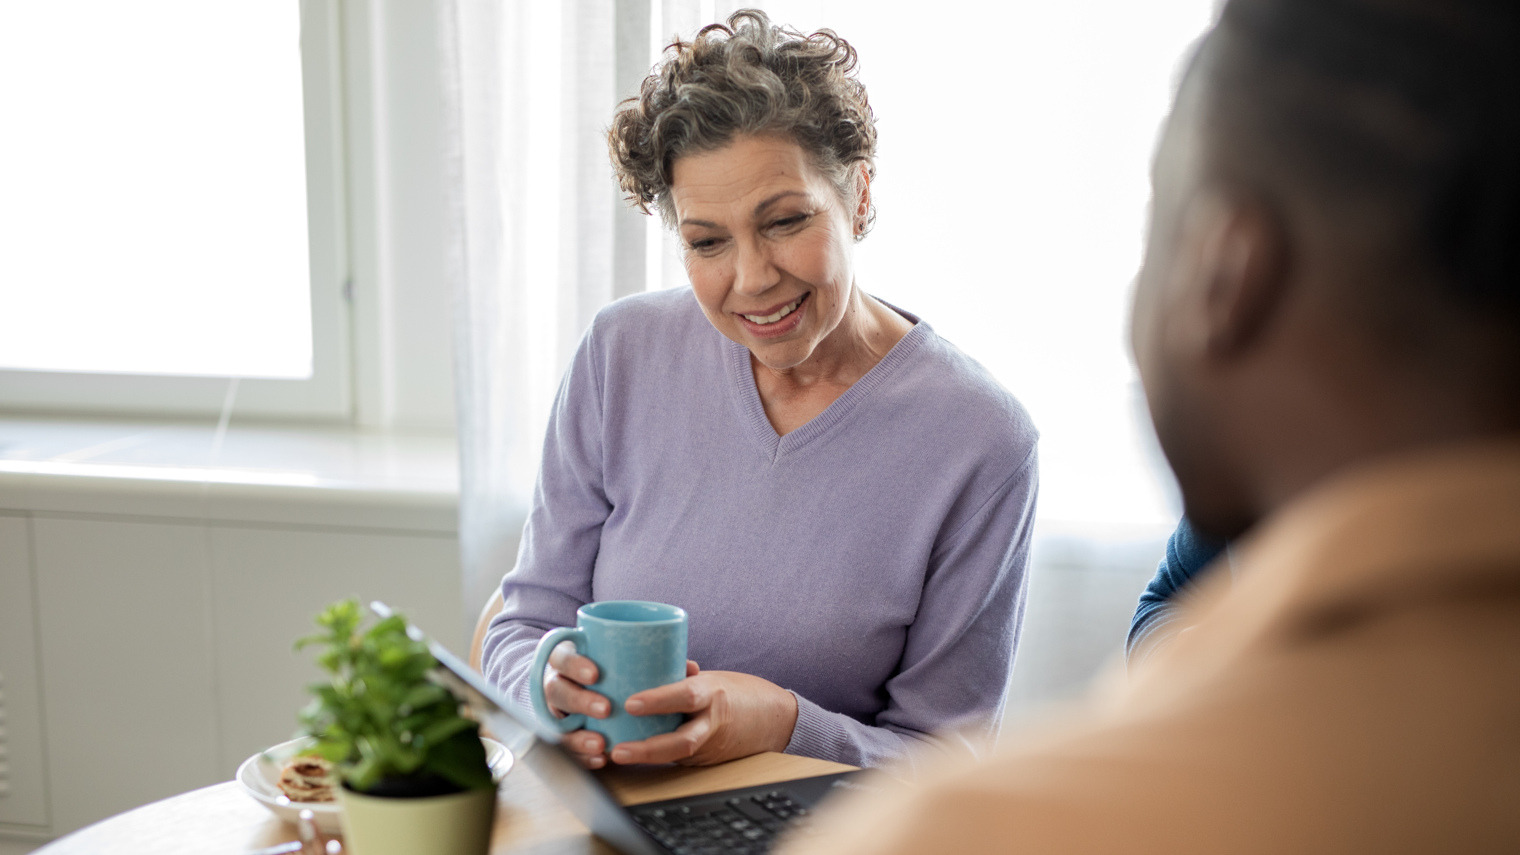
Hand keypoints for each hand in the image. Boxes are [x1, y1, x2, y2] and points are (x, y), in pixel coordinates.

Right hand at [544, 642, 700, 768]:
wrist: (586, 690)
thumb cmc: (614, 672)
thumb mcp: (625, 661)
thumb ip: (652, 663)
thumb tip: (690, 668)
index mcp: (571, 658)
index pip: (563, 656)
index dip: (575, 664)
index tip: (596, 675)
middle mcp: (559, 683)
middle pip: (557, 689)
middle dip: (580, 700)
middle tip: (605, 709)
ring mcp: (557, 711)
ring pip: (557, 723)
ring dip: (578, 736)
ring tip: (601, 744)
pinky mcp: (563, 734)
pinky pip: (567, 748)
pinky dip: (582, 756)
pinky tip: (599, 760)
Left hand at [608, 671, 798, 766]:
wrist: (775, 719)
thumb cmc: (739, 693)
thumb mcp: (711, 677)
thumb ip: (680, 677)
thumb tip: (647, 664)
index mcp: (713, 694)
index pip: (687, 696)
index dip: (658, 700)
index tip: (630, 703)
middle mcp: (713, 723)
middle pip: (682, 742)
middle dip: (648, 749)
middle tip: (618, 750)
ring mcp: (710, 747)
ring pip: (676, 757)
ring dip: (646, 759)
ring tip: (616, 756)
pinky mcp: (706, 762)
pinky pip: (677, 760)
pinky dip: (654, 759)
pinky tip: (630, 757)